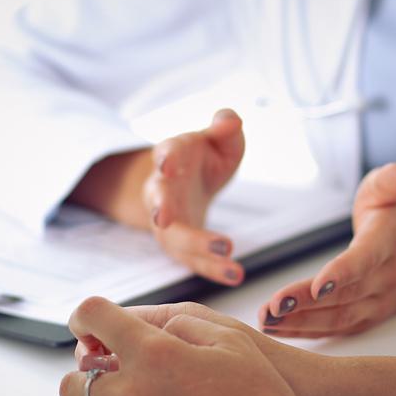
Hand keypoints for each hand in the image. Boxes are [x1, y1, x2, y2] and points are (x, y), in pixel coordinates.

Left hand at [58, 297, 313, 395]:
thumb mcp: (233, 341)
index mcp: (155, 353)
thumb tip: (153, 328)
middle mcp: (132, 393)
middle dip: (85, 373)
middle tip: (105, 376)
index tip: (86, 325)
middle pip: (74, 380)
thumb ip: (184, 325)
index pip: (94, 318)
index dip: (85, 316)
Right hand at [67, 109, 245, 286]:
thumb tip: (230, 121)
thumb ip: (225, 126)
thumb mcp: (218, 138)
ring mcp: (167, 221)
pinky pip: (193, 261)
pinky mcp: (180, 245)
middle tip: (168, 218)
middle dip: (167, 211)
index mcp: (170, 157)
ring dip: (198, 249)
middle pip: (160, 203)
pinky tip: (236, 275)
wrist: (186, 183)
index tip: (166, 163)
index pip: (165, 153)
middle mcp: (162, 190)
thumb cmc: (204, 157)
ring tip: (228, 256)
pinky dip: (214, 270)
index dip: (165, 157)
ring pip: (174, 239)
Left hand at [258, 163, 395, 337]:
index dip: (343, 273)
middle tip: (274, 306)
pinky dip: (302, 332)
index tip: (320, 284)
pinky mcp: (361, 321)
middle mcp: (383, 280)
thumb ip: (389, 182)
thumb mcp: (392, 193)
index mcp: (388, 245)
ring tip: (266, 319)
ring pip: (336, 318)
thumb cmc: (394, 222)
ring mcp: (374, 305)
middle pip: (343, 296)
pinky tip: (275, 330)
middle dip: (307, 303)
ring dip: (299, 322)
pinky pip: (331, 330)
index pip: (365, 261)